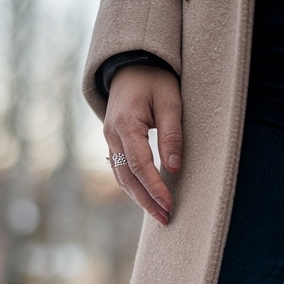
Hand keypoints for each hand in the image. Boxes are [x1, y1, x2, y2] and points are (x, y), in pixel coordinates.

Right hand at [104, 66, 182, 224]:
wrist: (131, 64)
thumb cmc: (155, 80)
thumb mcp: (170, 101)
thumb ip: (171, 134)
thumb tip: (174, 168)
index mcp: (125, 124)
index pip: (140, 165)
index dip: (155, 188)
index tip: (169, 204)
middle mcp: (112, 135)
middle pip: (127, 177)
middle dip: (146, 201)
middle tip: (166, 219)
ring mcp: (109, 139)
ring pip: (122, 177)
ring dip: (139, 198)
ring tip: (159, 215)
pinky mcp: (113, 142)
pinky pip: (121, 170)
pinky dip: (134, 187)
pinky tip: (147, 199)